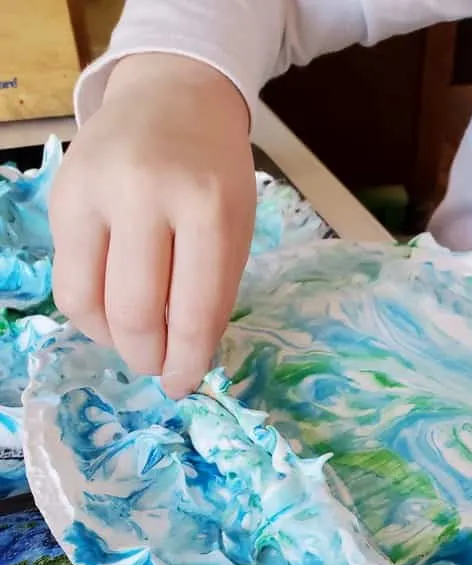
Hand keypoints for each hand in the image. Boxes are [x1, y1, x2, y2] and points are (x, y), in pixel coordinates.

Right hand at [49, 53, 255, 397]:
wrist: (172, 97)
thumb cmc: (214, 172)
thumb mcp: (236, 229)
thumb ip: (213, 294)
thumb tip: (184, 361)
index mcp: (207, 207)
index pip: (193, 311)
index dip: (186, 362)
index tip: (184, 384)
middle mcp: (144, 194)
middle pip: (133, 313)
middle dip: (147, 357)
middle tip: (159, 365)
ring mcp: (93, 192)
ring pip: (86, 303)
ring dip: (112, 340)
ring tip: (135, 339)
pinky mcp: (60, 197)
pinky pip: (68, 279)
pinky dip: (91, 311)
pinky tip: (113, 308)